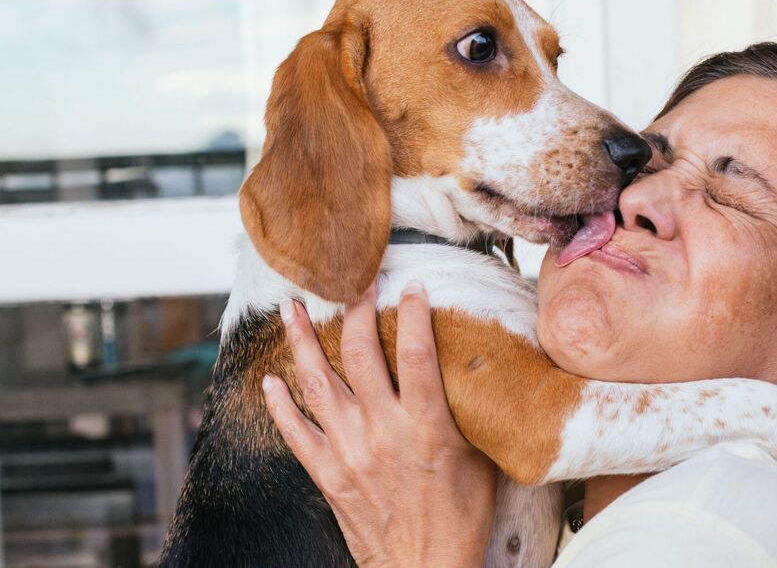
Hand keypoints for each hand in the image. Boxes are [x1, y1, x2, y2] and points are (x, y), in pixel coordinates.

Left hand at [263, 281, 496, 567]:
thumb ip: (468, 414)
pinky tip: (269, 380)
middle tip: (352, 284)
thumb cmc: (461, 519)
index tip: (410, 285)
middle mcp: (382, 431)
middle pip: (360, 355)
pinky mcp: (327, 474)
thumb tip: (470, 374)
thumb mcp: (480, 460)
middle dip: (354, 312)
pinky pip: (295, 432)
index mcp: (427, 426)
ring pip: (317, 383)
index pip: (416, 352)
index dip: (411, 313)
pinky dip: (279, 404)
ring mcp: (349, 451)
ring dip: (301, 342)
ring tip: (290, 309)